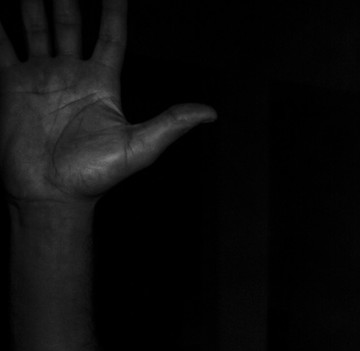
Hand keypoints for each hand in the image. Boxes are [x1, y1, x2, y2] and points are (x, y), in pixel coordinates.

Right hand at [0, 0, 215, 205]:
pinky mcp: (11, 85)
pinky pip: (2, 46)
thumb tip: (211, 112)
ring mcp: (41, 77)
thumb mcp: (139, 148)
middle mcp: (71, 74)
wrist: (51, 195)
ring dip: (34, 4)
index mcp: (102, 83)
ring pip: (37, 27)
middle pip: (71, 23)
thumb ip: (170, 123)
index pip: (111, 36)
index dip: (113, 10)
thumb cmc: (95, 177)